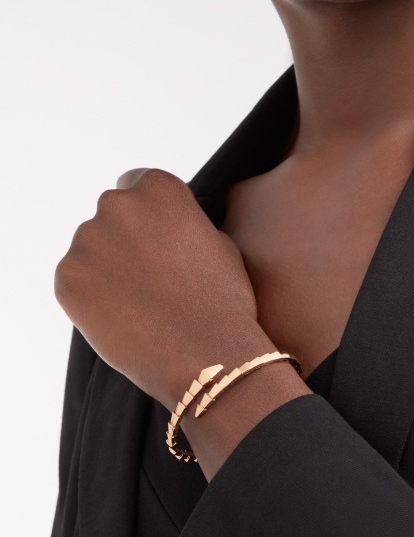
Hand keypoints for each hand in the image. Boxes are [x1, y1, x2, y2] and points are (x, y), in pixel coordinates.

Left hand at [54, 168, 260, 409]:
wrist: (205, 355)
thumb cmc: (223, 300)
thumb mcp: (218, 242)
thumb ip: (184, 222)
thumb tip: (165, 226)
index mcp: (158, 189)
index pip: (137, 181)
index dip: (147, 210)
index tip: (155, 234)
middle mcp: (117, 205)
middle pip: (113, 212)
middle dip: (126, 235)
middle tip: (148, 273)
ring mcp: (87, 240)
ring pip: (92, 246)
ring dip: (108, 263)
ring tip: (138, 301)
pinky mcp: (66, 277)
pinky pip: (76, 277)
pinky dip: (91, 292)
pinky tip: (121, 315)